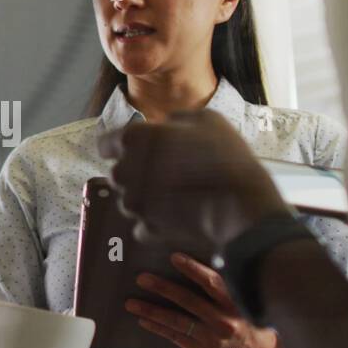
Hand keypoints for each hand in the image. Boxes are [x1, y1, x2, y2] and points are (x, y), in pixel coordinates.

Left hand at [97, 110, 287, 249]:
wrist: (241, 204)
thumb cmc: (224, 155)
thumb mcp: (206, 119)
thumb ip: (175, 121)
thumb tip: (166, 125)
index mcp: (135, 139)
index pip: (106, 144)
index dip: (120, 147)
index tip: (137, 150)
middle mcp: (125, 171)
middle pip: (118, 173)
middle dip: (135, 174)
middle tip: (164, 173)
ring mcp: (133, 204)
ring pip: (130, 200)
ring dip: (146, 198)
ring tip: (176, 195)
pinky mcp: (146, 228)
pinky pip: (143, 224)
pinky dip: (156, 222)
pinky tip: (178, 215)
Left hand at [125, 252, 281, 347]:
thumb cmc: (252, 323)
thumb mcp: (247, 303)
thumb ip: (226, 290)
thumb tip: (200, 268)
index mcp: (236, 304)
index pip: (212, 283)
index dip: (193, 269)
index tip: (174, 257)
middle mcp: (224, 321)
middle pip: (189, 301)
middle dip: (163, 288)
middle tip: (142, 278)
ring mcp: (212, 338)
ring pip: (177, 322)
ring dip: (152, 311)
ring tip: (131, 303)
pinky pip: (177, 338)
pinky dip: (159, 328)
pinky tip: (144, 320)